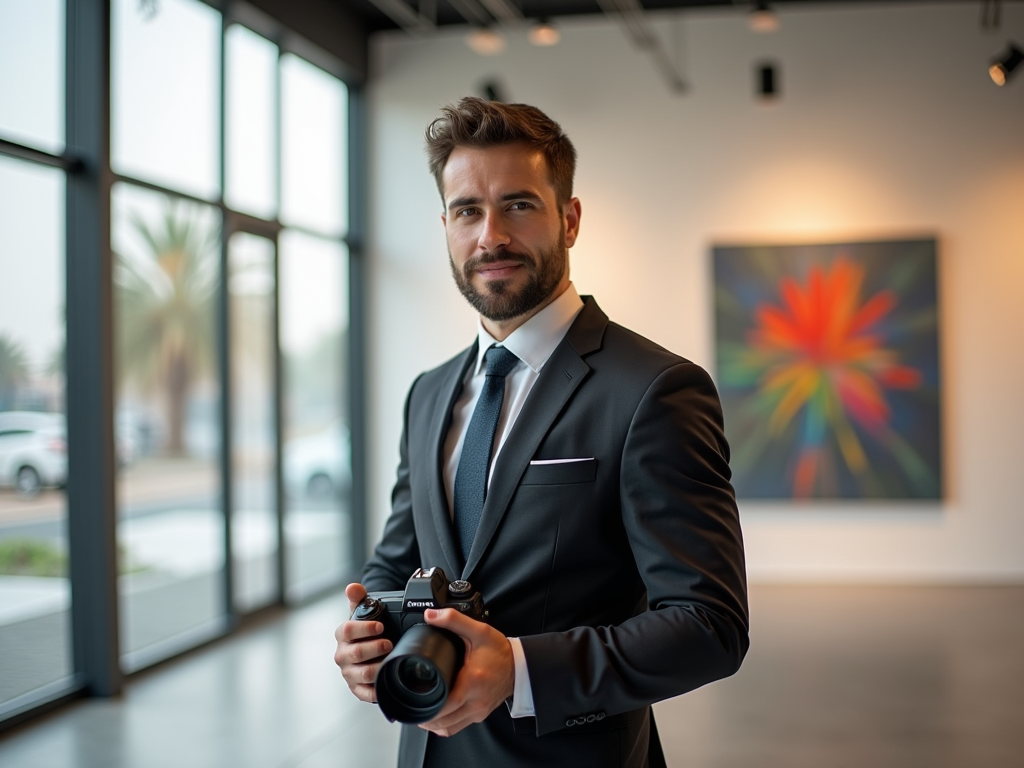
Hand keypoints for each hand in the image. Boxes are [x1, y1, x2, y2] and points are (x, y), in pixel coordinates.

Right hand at [333, 583, 393, 702]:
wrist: (370, 649)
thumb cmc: (367, 631)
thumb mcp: (363, 613)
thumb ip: (359, 598)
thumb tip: (352, 587)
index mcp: (342, 635)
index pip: (347, 631)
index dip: (364, 628)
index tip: (380, 626)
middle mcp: (342, 655)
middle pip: (355, 653)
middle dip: (375, 647)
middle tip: (389, 643)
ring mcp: (349, 673)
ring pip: (361, 673)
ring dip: (377, 667)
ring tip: (390, 659)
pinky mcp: (357, 688)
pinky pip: (365, 692)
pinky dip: (376, 690)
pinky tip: (386, 682)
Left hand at [418, 608, 514, 737]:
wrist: (520, 666)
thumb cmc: (500, 651)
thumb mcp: (479, 631)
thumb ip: (454, 621)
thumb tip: (431, 615)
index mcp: (472, 682)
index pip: (444, 705)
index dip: (425, 707)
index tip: (413, 698)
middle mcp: (475, 701)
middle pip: (443, 722)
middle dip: (424, 717)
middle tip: (411, 705)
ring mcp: (478, 711)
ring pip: (448, 728)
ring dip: (433, 724)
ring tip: (421, 711)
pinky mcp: (480, 715)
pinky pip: (457, 727)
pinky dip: (444, 725)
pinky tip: (437, 715)